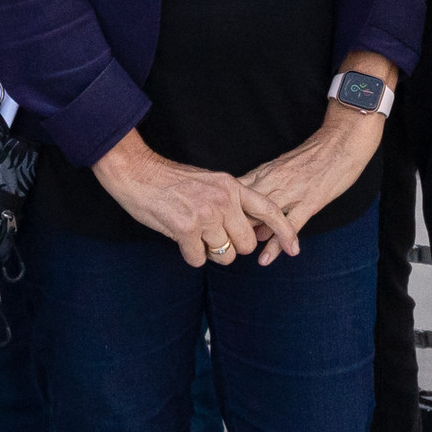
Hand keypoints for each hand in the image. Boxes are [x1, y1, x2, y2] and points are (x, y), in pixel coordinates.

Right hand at [91, 130, 299, 268]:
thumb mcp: (208, 182)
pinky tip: (180, 238)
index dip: (285, 231)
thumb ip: (228, 202)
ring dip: (210, 253)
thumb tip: (242, 229)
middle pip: (247, 244)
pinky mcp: (186, 229)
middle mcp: (223, 200)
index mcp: (232, 186)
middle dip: (233, 249)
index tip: (295, 249)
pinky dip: (190, 255)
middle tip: (214, 239)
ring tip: (194, 236)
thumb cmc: (169, 180)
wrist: (136, 172)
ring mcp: (206, 215)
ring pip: (225, 256)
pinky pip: (199, 259)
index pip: (269, 210)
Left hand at [238, 104, 388, 249]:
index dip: (224, 209)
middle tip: (223, 243)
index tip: (215, 224)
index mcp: (266, 171)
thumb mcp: (284, 166)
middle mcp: (274, 181)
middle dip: (231, 225)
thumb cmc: (314, 154)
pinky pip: (289, 225)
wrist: (342, 142)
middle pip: (245, 205)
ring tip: (238, 252)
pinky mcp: (310, 201)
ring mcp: (292, 192)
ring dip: (249, 235)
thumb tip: (253, 219)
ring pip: (262, 216)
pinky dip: (276, 244)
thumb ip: (267, 189)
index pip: (237, 192)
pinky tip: (266, 258)